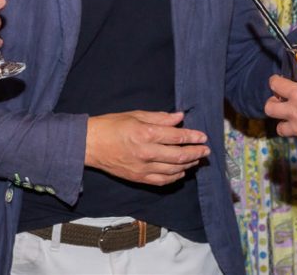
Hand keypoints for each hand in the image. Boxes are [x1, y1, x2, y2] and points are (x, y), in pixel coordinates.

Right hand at [85, 111, 209, 185]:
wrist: (90, 145)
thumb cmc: (111, 125)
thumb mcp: (135, 115)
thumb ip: (159, 117)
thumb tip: (179, 117)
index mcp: (145, 134)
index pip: (176, 137)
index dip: (192, 137)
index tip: (203, 136)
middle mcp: (146, 153)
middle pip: (178, 156)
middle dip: (196, 152)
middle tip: (206, 150)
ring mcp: (142, 168)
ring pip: (173, 170)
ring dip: (188, 164)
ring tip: (197, 159)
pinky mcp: (138, 178)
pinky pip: (162, 181)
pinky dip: (175, 177)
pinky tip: (182, 171)